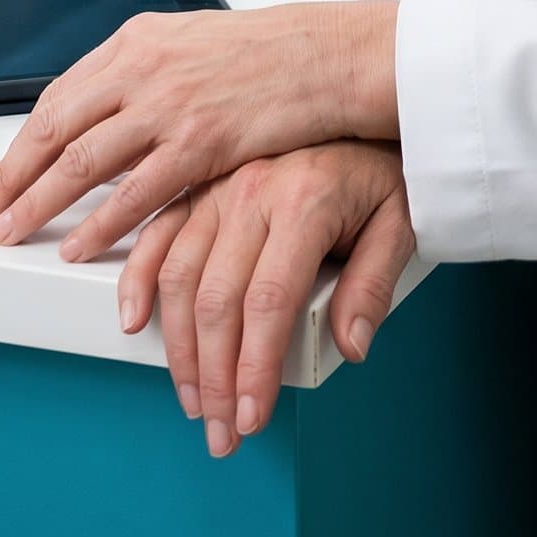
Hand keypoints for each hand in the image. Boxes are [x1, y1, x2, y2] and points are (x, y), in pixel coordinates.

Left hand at [0, 0, 398, 259]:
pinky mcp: (199, 142)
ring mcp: (168, 105)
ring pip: (82, 162)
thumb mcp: (192, 42)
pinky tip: (78, 247)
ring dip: (38, 204)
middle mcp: (142, 68)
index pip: (58, 98)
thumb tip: (103, 108)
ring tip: (11, 234)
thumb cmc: (267, 53)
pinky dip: (99, 224)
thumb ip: (144, 72)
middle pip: (54, 130)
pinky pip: (134, 192)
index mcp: (136, 42)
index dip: (21, 144)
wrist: (325, 54)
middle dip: (10, 178)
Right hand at [118, 143, 414, 454]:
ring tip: (193, 400)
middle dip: (214, 378)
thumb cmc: (380, 172)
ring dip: (179, 349)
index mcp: (305, 200)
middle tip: (221, 431)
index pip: (270, 303)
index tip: (252, 417)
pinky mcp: (200, 187)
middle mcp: (254, 191)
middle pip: (218, 300)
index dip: (255, 369)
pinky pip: (158, 234)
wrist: (358, 104)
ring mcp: (220, 187)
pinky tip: (136, 322)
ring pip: (180, 277)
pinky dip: (139, 280)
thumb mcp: (400, 221)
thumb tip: (352, 346)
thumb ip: (375, 284)